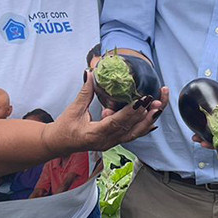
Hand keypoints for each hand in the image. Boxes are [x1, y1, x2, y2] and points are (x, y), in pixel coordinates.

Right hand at [46, 73, 164, 153]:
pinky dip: (142, 127)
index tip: (141, 100)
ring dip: (147, 120)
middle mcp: (106, 141)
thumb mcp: (73, 110)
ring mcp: (111, 143)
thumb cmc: (64, 129)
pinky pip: (131, 135)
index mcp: (95, 135)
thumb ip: (84, 92)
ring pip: (134, 133)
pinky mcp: (113, 142)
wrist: (59, 144)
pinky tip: (153, 120)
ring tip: (158, 107)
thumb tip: (89, 73)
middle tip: (156, 100)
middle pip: (130, 129)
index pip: (116, 123)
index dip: (130, 112)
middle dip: (145, 114)